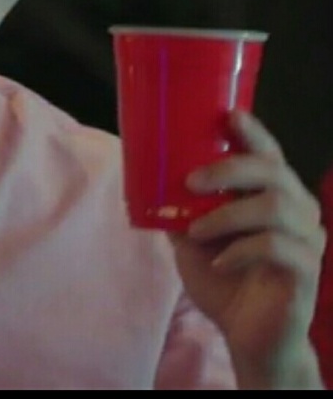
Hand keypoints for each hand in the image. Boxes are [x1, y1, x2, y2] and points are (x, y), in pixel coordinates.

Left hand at [168, 110, 325, 389]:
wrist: (248, 337)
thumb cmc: (223, 279)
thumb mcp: (193, 238)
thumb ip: (181, 208)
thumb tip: (147, 177)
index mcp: (273, 193)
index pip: (269, 152)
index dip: (252, 132)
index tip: (228, 115)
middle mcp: (297, 208)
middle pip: (272, 171)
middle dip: (228, 169)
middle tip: (190, 181)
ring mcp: (306, 239)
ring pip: (275, 207)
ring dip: (226, 215)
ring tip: (196, 231)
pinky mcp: (306, 270)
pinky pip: (276, 247)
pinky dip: (240, 250)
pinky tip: (219, 262)